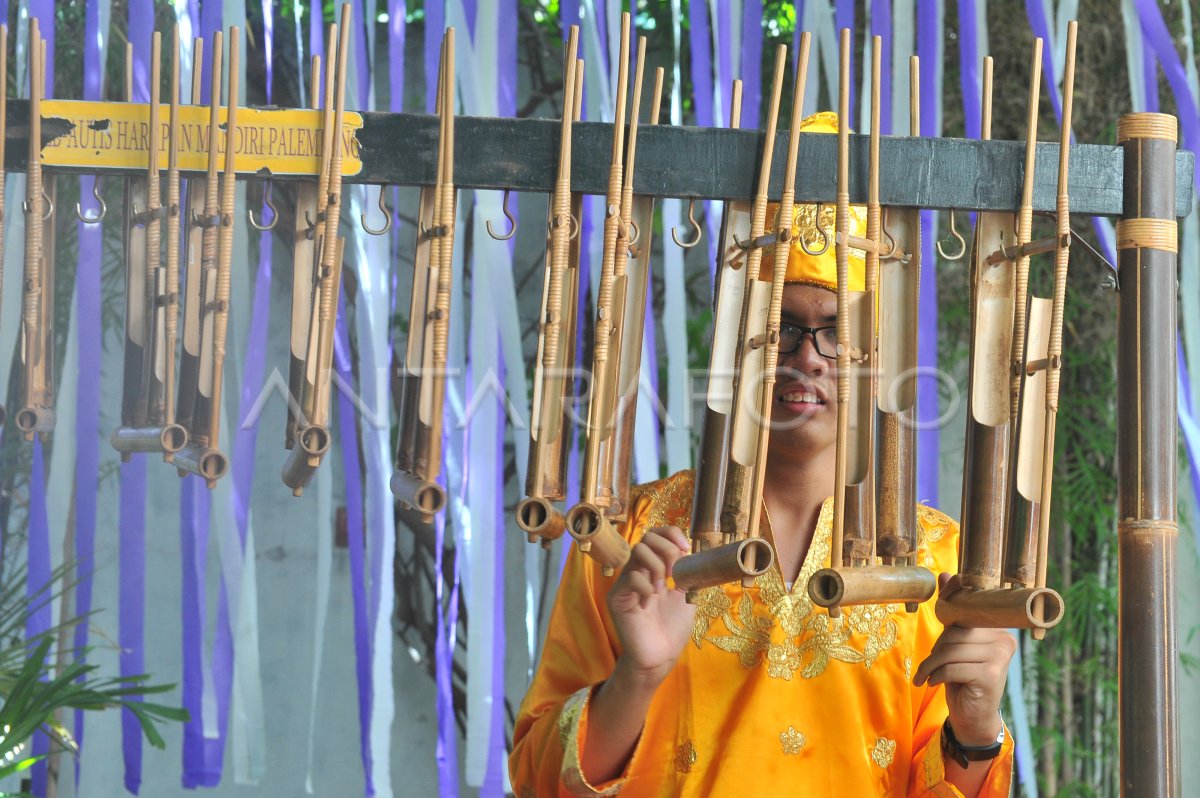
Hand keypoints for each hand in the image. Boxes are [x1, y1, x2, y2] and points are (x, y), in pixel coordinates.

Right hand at [606, 526, 697, 687]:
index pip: (655, 535)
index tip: (686, 548)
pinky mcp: (617, 598)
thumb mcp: (687, 594)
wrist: (661, 656)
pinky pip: (630, 578)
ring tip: (663, 588)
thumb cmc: (672, 628)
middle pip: (646, 538)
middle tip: (674, 573)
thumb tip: (695, 552)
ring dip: (656, 566)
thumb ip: (687, 572)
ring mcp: (625, 583)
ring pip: (636, 552)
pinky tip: (649, 603)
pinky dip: (646, 587)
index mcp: (653, 567)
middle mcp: (637, 570)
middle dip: (666, 550)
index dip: (671, 534)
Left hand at [913, 574, 1015, 745]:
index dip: (951, 605)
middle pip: (955, 634)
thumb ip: (953, 613)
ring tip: (925, 676)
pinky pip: (951, 668)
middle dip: (935, 649)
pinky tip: (933, 683)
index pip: (968, 612)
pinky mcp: (990, 675)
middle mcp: (1004, 640)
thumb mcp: (956, 643)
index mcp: (998, 629)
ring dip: (930, 665)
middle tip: (928, 665)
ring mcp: (1000, 657)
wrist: (974, 716)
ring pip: (950, 651)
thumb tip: (946, 575)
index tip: (941, 600)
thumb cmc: (964, 676)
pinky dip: (936, 676)